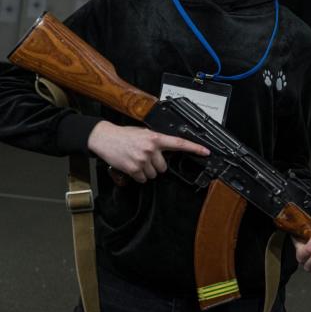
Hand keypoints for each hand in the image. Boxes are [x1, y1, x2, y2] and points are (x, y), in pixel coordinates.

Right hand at [87, 121, 209, 183]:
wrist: (105, 138)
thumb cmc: (124, 135)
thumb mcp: (143, 133)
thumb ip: (156, 140)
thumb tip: (166, 150)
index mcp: (155, 138)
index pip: (179, 143)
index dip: (194, 148)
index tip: (205, 152)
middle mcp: (150, 149)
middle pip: (163, 167)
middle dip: (156, 165)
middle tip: (145, 157)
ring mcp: (142, 160)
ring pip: (154, 174)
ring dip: (147, 171)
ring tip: (137, 160)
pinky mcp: (134, 169)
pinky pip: (143, 179)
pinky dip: (138, 176)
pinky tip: (132, 166)